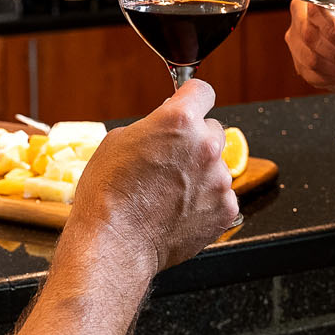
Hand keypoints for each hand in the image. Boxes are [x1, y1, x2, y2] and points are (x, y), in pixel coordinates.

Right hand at [66, 78, 237, 274]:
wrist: (116, 243)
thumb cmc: (109, 194)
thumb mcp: (119, 140)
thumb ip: (153, 126)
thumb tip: (167, 126)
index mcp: (179, 121)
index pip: (202, 91)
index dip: (191, 99)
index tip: (189, 106)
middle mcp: (205, 146)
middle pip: (212, 129)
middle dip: (194, 140)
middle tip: (170, 161)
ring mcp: (218, 179)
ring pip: (216, 165)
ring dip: (200, 173)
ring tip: (169, 193)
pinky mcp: (225, 208)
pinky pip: (221, 196)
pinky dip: (205, 201)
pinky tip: (179, 210)